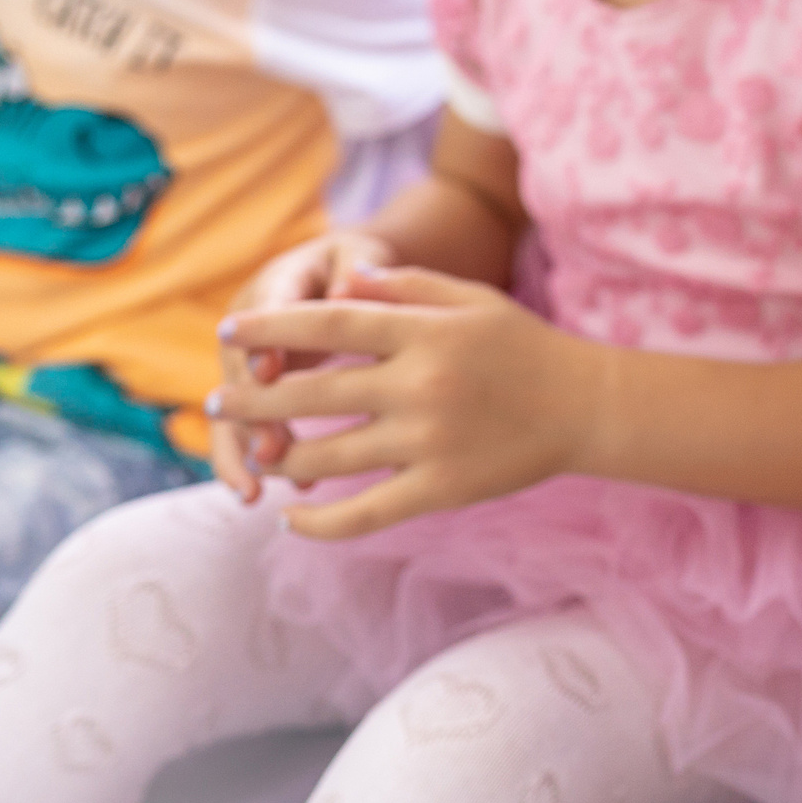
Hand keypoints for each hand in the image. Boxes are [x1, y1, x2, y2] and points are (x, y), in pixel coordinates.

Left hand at [209, 265, 600, 537]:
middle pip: (311, 390)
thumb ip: (406, 287)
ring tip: (256, 455)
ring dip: (278, 457)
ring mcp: (429, 441)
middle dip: (251, 398)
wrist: (586, 406)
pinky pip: (363, 514)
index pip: (329, 321)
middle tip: (215, 404)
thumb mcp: (471, 301)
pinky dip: (318, 523)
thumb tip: (340, 279)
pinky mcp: (441, 489)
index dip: (271, 326)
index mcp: (425, 332)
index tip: (228, 331)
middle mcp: (421, 384)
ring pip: (325, 455)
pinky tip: (290, 520)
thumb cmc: (523, 346)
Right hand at [212, 230, 399, 499]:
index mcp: (274, 286)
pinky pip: (245, 431)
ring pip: (233, 413)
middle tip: (270, 451)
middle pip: (239, 375)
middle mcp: (248, 329)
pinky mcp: (254, 393)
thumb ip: (356, 269)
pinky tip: (266, 496)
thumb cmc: (358, 263)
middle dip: (251, 415)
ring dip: (242, 452)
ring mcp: (245, 364)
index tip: (270, 372)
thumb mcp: (359, 254)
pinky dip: (252, 461)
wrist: (343, 271)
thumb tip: (347, 291)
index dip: (262, 342)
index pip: (264, 315)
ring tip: (254, 494)